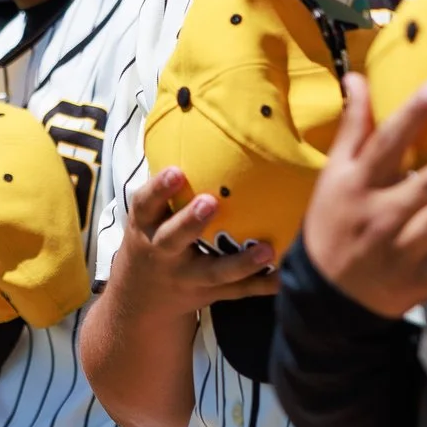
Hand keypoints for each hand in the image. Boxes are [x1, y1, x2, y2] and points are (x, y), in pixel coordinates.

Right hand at [107, 167, 283, 317]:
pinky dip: (262, 285)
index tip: (176, 172)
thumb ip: (169, 186)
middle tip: (211, 203)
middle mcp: (164, 252)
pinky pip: (239, 291)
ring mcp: (187, 277)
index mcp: (146, 226)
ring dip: (240, 263)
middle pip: (174, 239)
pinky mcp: (210, 294)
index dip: (159, 188)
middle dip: (190, 222)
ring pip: (213, 272)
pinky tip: (285, 276)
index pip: (146, 204)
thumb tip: (201, 128)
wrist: (141, 299)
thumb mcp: (148, 214)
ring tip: (266, 251)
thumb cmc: (154, 236)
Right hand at [301, 75, 426, 316]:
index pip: (387, 145)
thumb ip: (352, 128)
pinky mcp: (417, 283)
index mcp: (359, 184)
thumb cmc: (334, 222)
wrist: (323, 293)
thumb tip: (358, 77)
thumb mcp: (334, 174)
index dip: (412, 116)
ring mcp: (400, 251)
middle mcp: (381, 215)